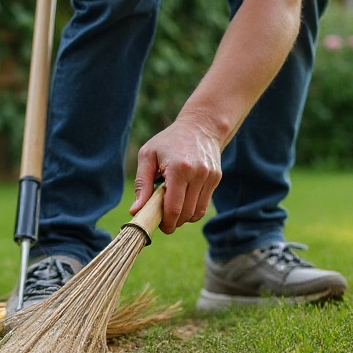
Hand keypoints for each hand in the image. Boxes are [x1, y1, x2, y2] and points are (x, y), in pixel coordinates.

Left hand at [130, 119, 224, 233]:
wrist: (200, 126)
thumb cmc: (169, 141)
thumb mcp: (148, 155)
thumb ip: (142, 184)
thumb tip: (136, 211)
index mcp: (179, 169)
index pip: (173, 208)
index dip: (165, 223)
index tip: (158, 226)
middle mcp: (197, 174)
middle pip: (185, 214)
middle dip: (173, 222)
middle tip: (162, 219)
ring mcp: (209, 177)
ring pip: (197, 212)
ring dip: (183, 218)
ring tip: (173, 210)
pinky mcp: (216, 178)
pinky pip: (204, 205)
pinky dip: (193, 210)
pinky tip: (183, 203)